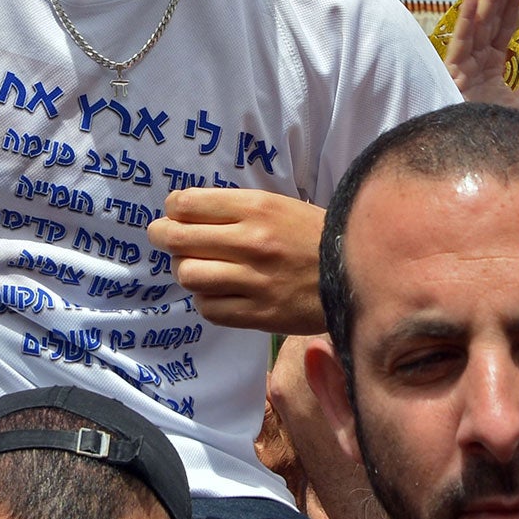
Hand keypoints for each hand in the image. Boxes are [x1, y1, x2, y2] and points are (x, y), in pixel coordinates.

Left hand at [148, 189, 325, 333]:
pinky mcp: (259, 314)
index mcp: (256, 207)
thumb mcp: (277, 205)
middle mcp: (251, 242)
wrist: (356, 272)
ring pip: (189, 275)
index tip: (175, 213)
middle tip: (164, 238)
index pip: (187, 204)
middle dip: (162, 236)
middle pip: (178, 239)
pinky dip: (205, 300)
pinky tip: (216, 292)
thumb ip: (234, 208)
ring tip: (195, 267)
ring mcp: (254, 280)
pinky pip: (209, 308)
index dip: (172, 209)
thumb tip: (184, 211)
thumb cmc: (311, 234)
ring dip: (185, 270)